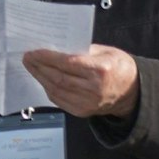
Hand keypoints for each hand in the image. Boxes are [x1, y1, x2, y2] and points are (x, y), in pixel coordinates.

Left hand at [21, 45, 139, 118]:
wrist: (131, 92)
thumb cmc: (118, 66)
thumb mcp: (106, 51)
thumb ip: (82, 50)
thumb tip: (56, 47)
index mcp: (100, 69)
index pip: (68, 63)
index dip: (48, 58)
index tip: (34, 52)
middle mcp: (93, 88)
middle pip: (59, 77)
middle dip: (39, 67)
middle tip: (27, 58)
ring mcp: (87, 103)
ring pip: (56, 90)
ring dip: (40, 78)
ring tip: (31, 67)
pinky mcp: (82, 111)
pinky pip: (59, 100)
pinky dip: (48, 89)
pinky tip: (42, 79)